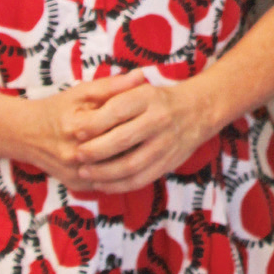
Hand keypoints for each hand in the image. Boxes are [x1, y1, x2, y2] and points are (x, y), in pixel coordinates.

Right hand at [19, 71, 147, 185]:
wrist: (26, 134)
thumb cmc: (58, 108)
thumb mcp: (82, 92)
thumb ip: (112, 85)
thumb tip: (141, 75)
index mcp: (76, 126)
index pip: (116, 125)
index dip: (135, 120)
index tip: (150, 114)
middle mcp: (73, 153)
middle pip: (117, 150)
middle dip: (137, 142)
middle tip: (153, 132)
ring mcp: (74, 172)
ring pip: (114, 170)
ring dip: (131, 159)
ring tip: (145, 146)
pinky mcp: (75, 185)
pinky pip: (105, 181)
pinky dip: (119, 172)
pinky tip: (130, 159)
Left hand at [70, 75, 213, 192]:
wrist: (197, 111)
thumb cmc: (157, 100)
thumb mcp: (139, 88)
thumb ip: (112, 97)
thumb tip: (82, 119)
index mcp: (148, 98)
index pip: (116, 112)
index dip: (94, 124)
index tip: (76, 132)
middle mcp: (159, 119)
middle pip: (122, 140)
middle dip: (95, 151)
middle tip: (77, 155)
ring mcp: (165, 143)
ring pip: (130, 165)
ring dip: (104, 172)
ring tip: (85, 172)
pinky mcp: (168, 163)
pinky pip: (140, 179)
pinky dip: (119, 185)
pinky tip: (102, 184)